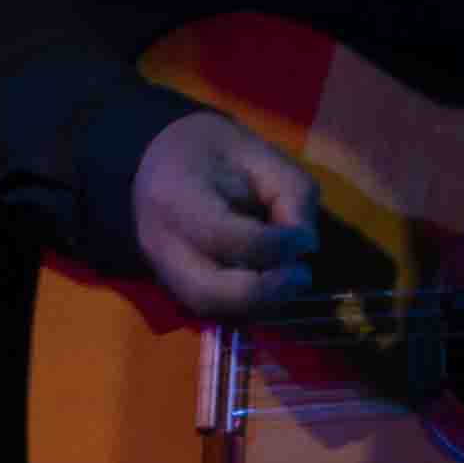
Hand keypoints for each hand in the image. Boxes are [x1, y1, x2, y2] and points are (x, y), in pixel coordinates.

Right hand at [126, 103, 320, 324]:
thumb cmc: (210, 151)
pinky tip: (271, 285)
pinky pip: (212, 310)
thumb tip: (306, 246)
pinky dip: (248, 306)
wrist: (156, 159)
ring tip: (290, 280)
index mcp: (174, 197)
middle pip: (208, 293)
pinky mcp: (173, 287)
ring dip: (260, 305)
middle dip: (265, 292)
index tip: (306, 238)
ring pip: (211, 311)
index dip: (276, 245)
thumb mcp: (260, 152)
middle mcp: (160, 244)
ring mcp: (161, 271)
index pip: (226, 238)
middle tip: (302, 275)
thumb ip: (291, 194)